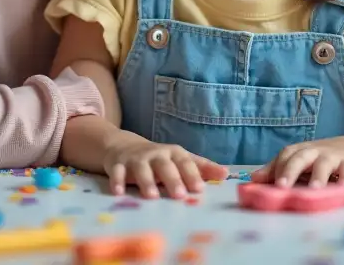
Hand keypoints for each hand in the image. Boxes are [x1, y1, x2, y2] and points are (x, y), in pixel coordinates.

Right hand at [102, 130, 227, 198]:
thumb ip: (201, 168)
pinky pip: (117, 172)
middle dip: (173, 179)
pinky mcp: (118, 164)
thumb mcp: (180, 160)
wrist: (124, 146)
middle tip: (180, 195)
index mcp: (173, 154)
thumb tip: (226, 174)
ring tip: (153, 196)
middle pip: (165, 165)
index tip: (200, 189)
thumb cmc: (159, 159)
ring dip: (147, 181)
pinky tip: (118, 192)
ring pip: (142, 168)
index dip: (193, 175)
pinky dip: (117, 181)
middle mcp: (156, 155)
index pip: (186, 163)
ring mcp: (136, 159)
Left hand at [251, 136, 343, 187]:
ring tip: (314, 189)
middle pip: (300, 157)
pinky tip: (343, 187)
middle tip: (283, 186)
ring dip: (318, 175)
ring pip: (323, 163)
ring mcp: (332, 156)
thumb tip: (253, 179)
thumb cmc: (318, 159)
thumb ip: (276, 170)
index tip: (269, 184)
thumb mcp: (298, 162)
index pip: (285, 156)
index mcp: (299, 151)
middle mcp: (314, 151)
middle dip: (290, 170)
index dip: (276, 168)